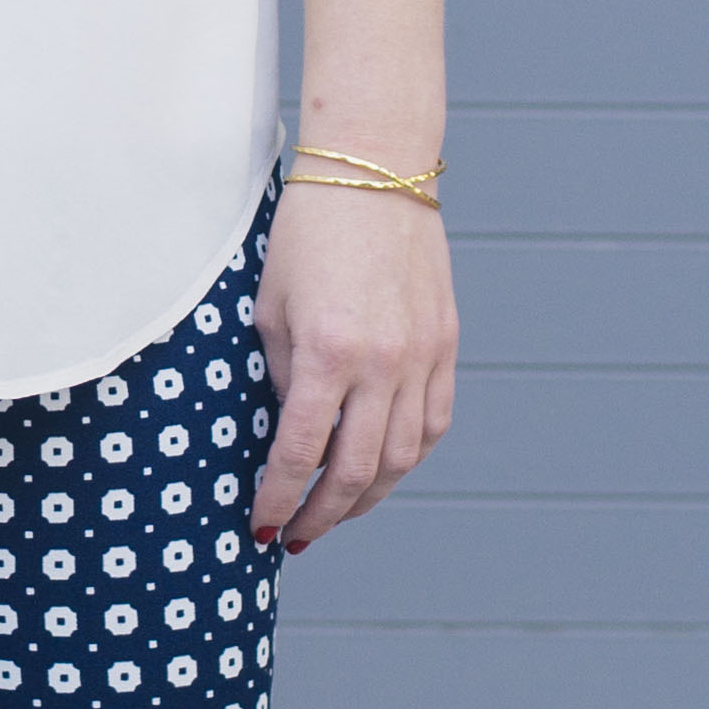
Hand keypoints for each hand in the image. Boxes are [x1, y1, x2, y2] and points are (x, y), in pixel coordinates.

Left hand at [250, 179, 455, 551]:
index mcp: (327, 352)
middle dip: (322, 515)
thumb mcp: (271, 306)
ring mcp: (422, 356)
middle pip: (357, 471)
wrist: (375, 171)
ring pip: (403, 458)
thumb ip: (282, 376)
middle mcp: (382, 363)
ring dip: (368, 496)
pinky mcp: (446, 344)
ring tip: (337, 512)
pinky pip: (433, 423)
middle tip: (296, 537)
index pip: (300, 453)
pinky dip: (408, 456)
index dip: (279, 500)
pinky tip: (383, 468)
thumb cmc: (308, 233)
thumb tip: (289, 437)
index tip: (262, 528)